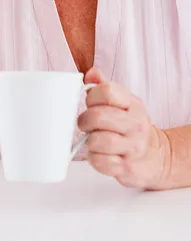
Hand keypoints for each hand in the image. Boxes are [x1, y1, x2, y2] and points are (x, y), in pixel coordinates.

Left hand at [78, 68, 167, 188]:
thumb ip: (104, 87)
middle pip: (98, 116)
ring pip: (98, 140)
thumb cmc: (130, 126)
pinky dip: (94, 158)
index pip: (106, 91)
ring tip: (93, 140)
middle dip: (85, 120)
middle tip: (85, 124)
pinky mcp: (127, 167)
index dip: (91, 97)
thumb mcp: (122, 103)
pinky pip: (101, 162)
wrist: (155, 156)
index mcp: (132, 103)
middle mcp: (135, 124)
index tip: (91, 104)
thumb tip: (92, 73)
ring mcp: (133, 147)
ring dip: (89, 141)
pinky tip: (99, 154)